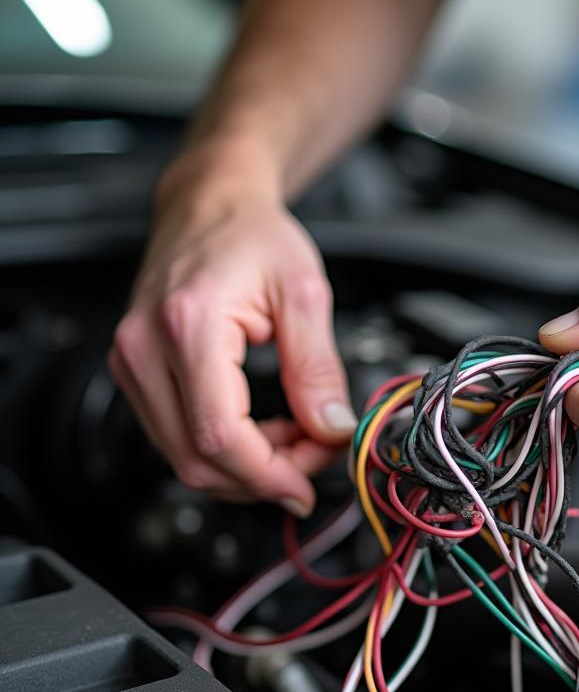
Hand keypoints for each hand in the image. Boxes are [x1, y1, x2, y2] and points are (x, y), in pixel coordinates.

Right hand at [110, 149, 355, 514]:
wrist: (209, 206)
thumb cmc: (251, 236)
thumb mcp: (305, 293)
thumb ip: (318, 368)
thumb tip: (331, 428)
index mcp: (188, 324)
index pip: (218, 435)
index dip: (267, 474)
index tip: (307, 484)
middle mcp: (145, 348)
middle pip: (195, 458)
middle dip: (262, 477)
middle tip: (314, 461)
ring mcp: (132, 363)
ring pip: (183, 457)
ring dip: (245, 468)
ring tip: (295, 440)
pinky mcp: (137, 373)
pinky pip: (177, 437)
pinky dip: (226, 450)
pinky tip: (264, 432)